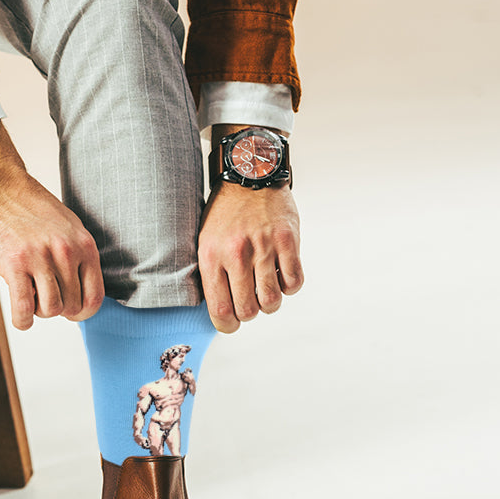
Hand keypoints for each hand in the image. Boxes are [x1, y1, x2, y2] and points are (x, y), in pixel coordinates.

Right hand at [0, 122, 103, 329]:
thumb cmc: (29, 207)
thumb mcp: (67, 227)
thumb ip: (77, 256)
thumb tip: (82, 293)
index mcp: (83, 244)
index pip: (95, 297)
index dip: (82, 312)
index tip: (69, 310)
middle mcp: (66, 252)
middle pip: (71, 307)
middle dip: (56, 309)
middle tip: (42, 295)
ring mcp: (40, 258)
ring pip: (50, 310)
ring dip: (38, 311)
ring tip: (29, 295)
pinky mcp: (14, 264)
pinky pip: (23, 309)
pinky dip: (22, 320)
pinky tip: (20, 316)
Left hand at [198, 182, 302, 332]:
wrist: (250, 173)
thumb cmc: (224, 212)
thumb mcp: (204, 240)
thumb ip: (210, 273)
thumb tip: (217, 309)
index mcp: (211, 255)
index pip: (220, 309)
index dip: (228, 325)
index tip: (231, 322)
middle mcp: (237, 253)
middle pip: (248, 310)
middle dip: (250, 313)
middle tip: (250, 301)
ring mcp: (264, 247)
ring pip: (273, 300)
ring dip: (270, 302)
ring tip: (265, 289)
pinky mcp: (288, 240)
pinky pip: (294, 282)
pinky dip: (289, 285)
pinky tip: (281, 274)